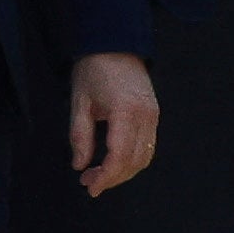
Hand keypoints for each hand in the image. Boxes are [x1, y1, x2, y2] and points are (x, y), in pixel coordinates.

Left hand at [69, 52, 158, 194]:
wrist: (115, 45)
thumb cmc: (93, 70)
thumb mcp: (79, 102)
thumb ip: (80, 136)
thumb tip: (79, 165)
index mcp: (126, 111)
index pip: (120, 156)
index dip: (106, 176)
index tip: (90, 187)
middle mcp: (146, 116)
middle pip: (135, 161)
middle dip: (113, 177)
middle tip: (89, 183)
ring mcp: (154, 116)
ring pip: (144, 156)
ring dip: (123, 171)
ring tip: (98, 175)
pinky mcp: (154, 115)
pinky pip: (147, 146)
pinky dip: (132, 159)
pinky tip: (113, 162)